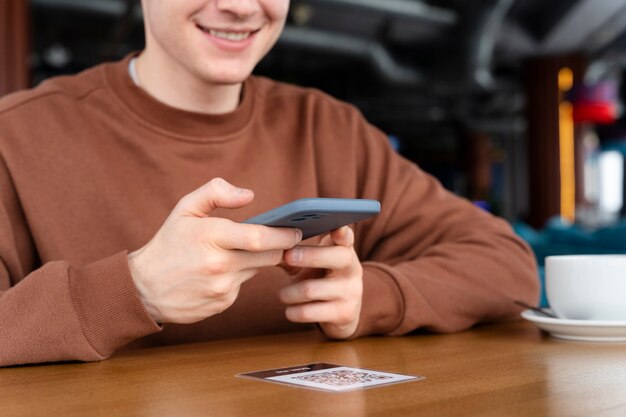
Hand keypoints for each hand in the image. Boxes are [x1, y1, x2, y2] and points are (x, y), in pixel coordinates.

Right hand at [128, 178, 301, 323]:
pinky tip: (221, 272)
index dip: (284, 235)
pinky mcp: (222, 304)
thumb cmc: (168, 244)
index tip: (297, 230)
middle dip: (280, 247)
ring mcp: (221, 287)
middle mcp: (218, 265)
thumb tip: (249, 195)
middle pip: (268, 256)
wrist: (143, 289)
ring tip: (240, 251)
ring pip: (256, 270)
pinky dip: (239, 276)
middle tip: (287, 239)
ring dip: (256, 260)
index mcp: (210, 236)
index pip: (260, 237)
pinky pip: (242, 286)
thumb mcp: (185, 209)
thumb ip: (216, 192)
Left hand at [279, 226, 362, 338]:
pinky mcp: (344, 313)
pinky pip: (309, 312)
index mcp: (343, 250)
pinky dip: (293, 311)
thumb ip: (293, 251)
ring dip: (290, 292)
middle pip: (337, 257)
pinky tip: (290, 310)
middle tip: (287, 256)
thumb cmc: (318, 279)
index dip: (342, 232)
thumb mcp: (309, 263)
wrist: (339, 313)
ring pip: (312, 289)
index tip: (336, 227)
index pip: (347, 237)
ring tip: (282, 294)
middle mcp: (352, 269)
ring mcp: (351, 292)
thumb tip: (265, 242)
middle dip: (309, 256)